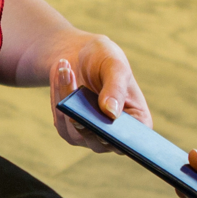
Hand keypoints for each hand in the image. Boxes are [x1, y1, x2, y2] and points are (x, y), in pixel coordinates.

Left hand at [47, 34, 151, 151]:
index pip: (132, 140)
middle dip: (86, 114)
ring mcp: (92, 137)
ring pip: (76, 129)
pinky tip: (61, 75)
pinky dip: (59, 97)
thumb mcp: (115, 66)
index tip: (108, 118)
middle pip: (100, 139)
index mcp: (137, 122)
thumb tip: (111, 113)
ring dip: (67, 98)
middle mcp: (115, 136)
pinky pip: (61, 121)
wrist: (81, 58)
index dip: (121, 137)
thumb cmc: (106, 60)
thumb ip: (116, 88)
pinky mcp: (71, 132)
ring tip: (66, 69)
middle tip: (78, 88)